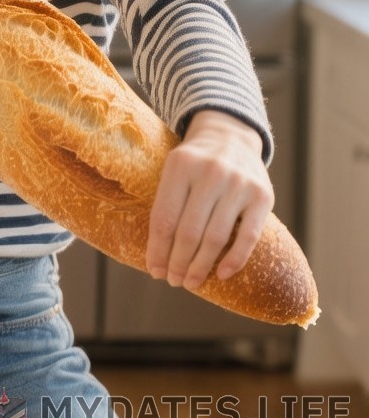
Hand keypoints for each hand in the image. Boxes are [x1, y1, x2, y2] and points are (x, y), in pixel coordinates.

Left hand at [146, 110, 272, 289]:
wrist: (230, 135)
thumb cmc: (194, 163)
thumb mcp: (174, 171)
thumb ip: (166, 205)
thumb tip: (156, 257)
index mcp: (180, 165)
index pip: (164, 217)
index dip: (158, 249)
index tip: (155, 271)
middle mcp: (210, 172)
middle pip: (189, 231)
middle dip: (178, 262)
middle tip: (173, 280)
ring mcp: (239, 184)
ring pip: (216, 237)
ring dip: (201, 266)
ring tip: (191, 281)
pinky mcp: (262, 196)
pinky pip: (248, 237)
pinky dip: (234, 260)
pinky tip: (222, 275)